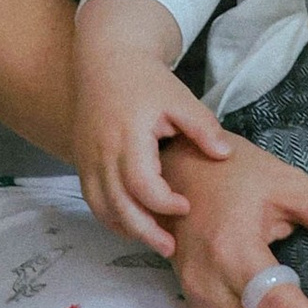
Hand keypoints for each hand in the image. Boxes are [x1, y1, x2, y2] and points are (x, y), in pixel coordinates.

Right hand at [71, 0, 231, 251]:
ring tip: (155, 241)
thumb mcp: (180, 98)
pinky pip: (93, 200)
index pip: (140, 182)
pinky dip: (111, 218)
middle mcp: (101, 151)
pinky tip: (134, 226)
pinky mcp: (82, 162)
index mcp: (127, 135)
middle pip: (117, 204)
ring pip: (101, 207)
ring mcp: (88, 159)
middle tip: (171, 247)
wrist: (105, 60)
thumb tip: (225, 156)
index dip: (163, 202)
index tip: (186, 205)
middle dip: (144, 230)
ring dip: (126, 228)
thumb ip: (203, 128)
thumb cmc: (146, 80)